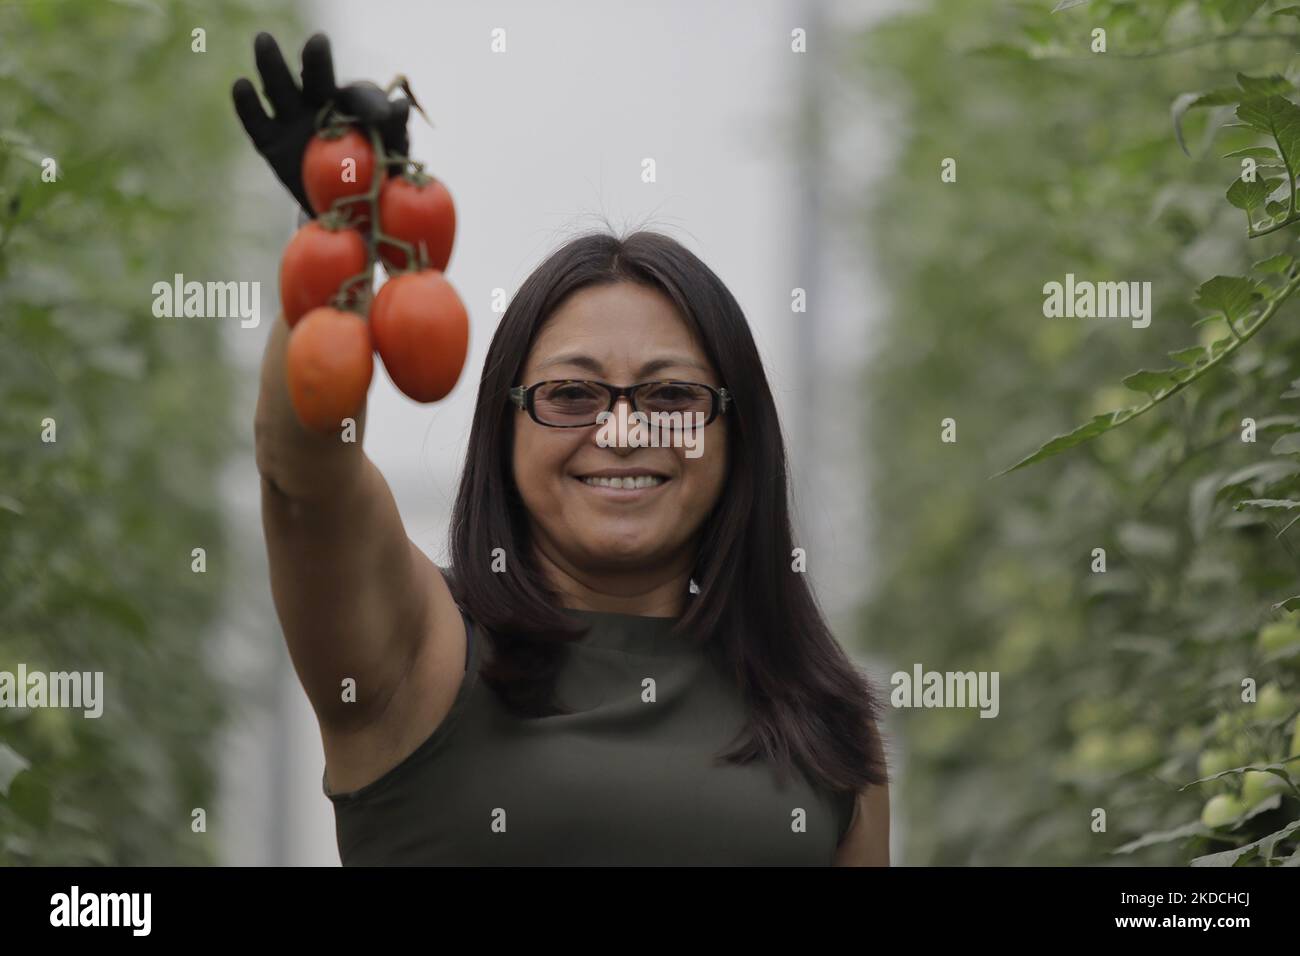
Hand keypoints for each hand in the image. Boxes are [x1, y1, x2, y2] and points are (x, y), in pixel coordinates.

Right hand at [232, 32, 410, 217]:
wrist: (347, 212)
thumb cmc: (376, 179)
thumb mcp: (392, 160)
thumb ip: (394, 133)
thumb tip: (400, 105)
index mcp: (354, 106)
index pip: (359, 97)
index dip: (368, 103)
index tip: (381, 115)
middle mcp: (320, 103)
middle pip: (317, 78)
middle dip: (317, 61)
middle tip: (318, 44)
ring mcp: (292, 120)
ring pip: (281, 88)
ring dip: (272, 64)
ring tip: (265, 42)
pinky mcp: (270, 142)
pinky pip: (256, 122)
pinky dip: (247, 105)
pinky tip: (241, 85)